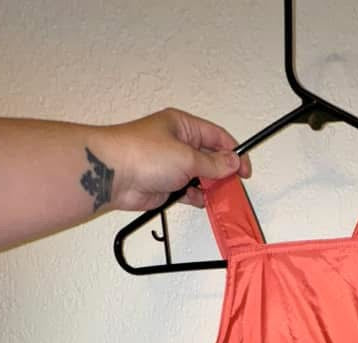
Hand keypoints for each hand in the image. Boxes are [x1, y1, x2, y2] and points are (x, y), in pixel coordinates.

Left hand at [106, 107, 252, 211]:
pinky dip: (196, 197)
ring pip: (200, 177)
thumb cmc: (142, 153)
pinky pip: (187, 192)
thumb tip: (232, 163)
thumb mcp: (187, 157)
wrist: (113, 175)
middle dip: (223, 172)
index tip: (245, 170)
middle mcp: (178, 143)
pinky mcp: (164, 185)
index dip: (234, 153)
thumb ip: (213, 164)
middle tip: (234, 185)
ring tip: (219, 195)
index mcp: (183, 126)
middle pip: (210, 158)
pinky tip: (201, 201)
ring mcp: (171, 165)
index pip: (217, 137)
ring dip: (210, 187)